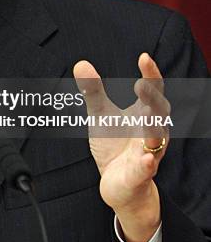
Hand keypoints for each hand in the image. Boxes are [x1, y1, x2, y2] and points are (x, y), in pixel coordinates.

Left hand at [73, 53, 169, 241]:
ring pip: (156, 140)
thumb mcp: (101, 115)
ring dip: (153, 128)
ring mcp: (148, 152)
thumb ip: (93, 91)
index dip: (150, 74)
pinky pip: (147, 169)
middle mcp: (151, 131)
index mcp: (144, 113)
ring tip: (148, 115)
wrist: (117, 184)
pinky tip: (146, 159)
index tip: (144, 57)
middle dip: (153, 98)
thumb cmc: (114, 145)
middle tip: (142, 84)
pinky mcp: (140, 174)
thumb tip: (80, 64)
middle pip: (159, 111)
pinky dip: (146, 164)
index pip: (152, 90)